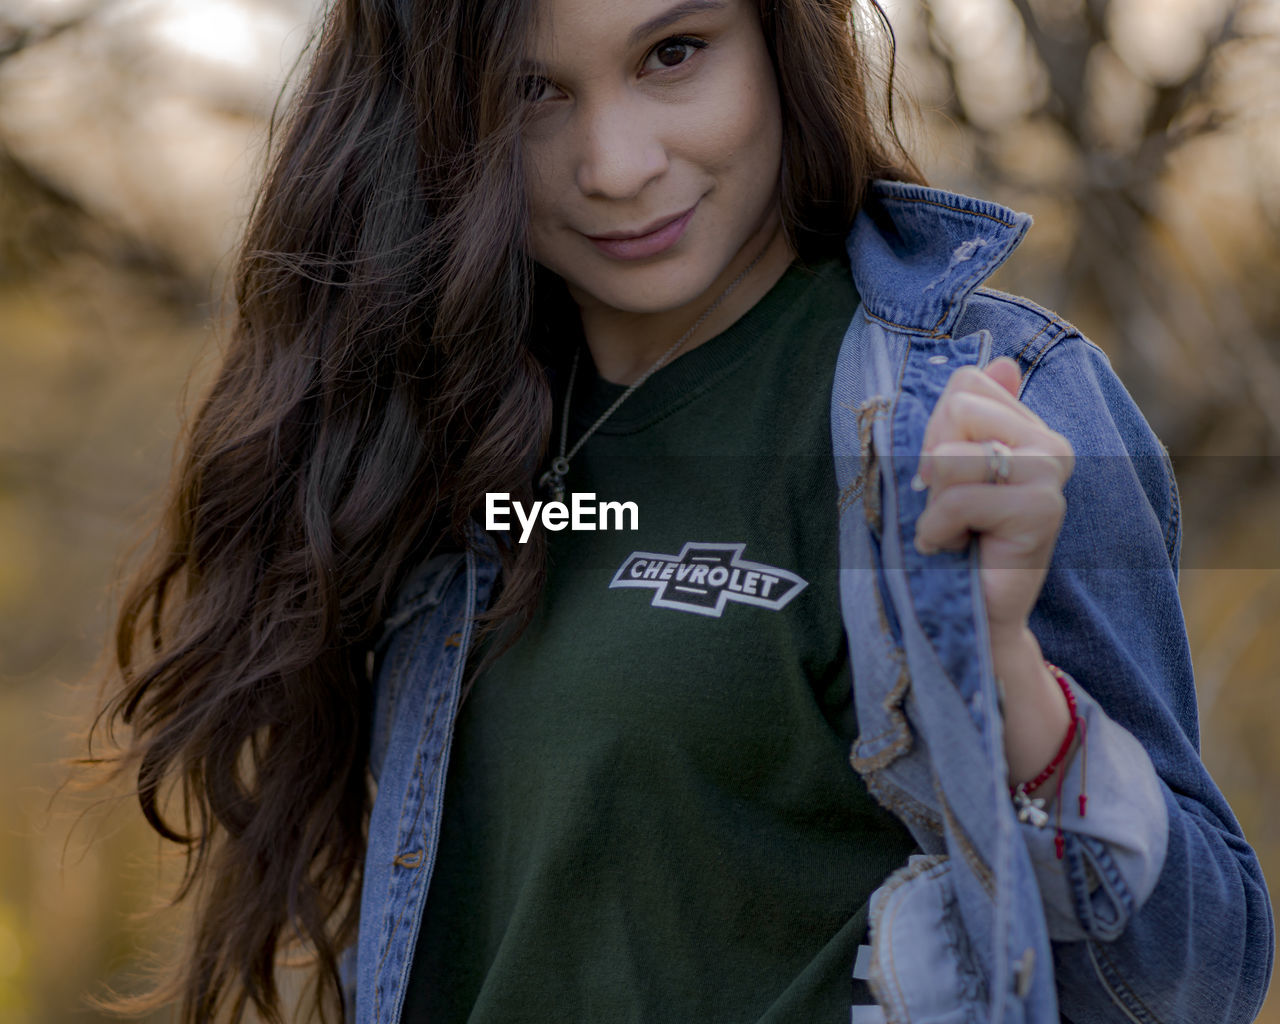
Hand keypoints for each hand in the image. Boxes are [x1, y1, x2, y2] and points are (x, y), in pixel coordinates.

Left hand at [911, 357, 1074, 647]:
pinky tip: (960, 549)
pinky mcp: (1043, 509)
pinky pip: (957, 499)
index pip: (964, 385)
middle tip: (951, 508)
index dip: (933, 432)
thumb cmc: (950, 538)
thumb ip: (963, 415)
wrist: (969, 611)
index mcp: (1027, 426)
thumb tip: (1003, 362)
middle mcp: (1049, 442)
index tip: (945, 479)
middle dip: (932, 465)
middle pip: (956, 410)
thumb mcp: (942, 469)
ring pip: (951, 457)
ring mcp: (1052, 472)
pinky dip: (938, 531)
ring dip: (934, 504)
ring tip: (957, 530)